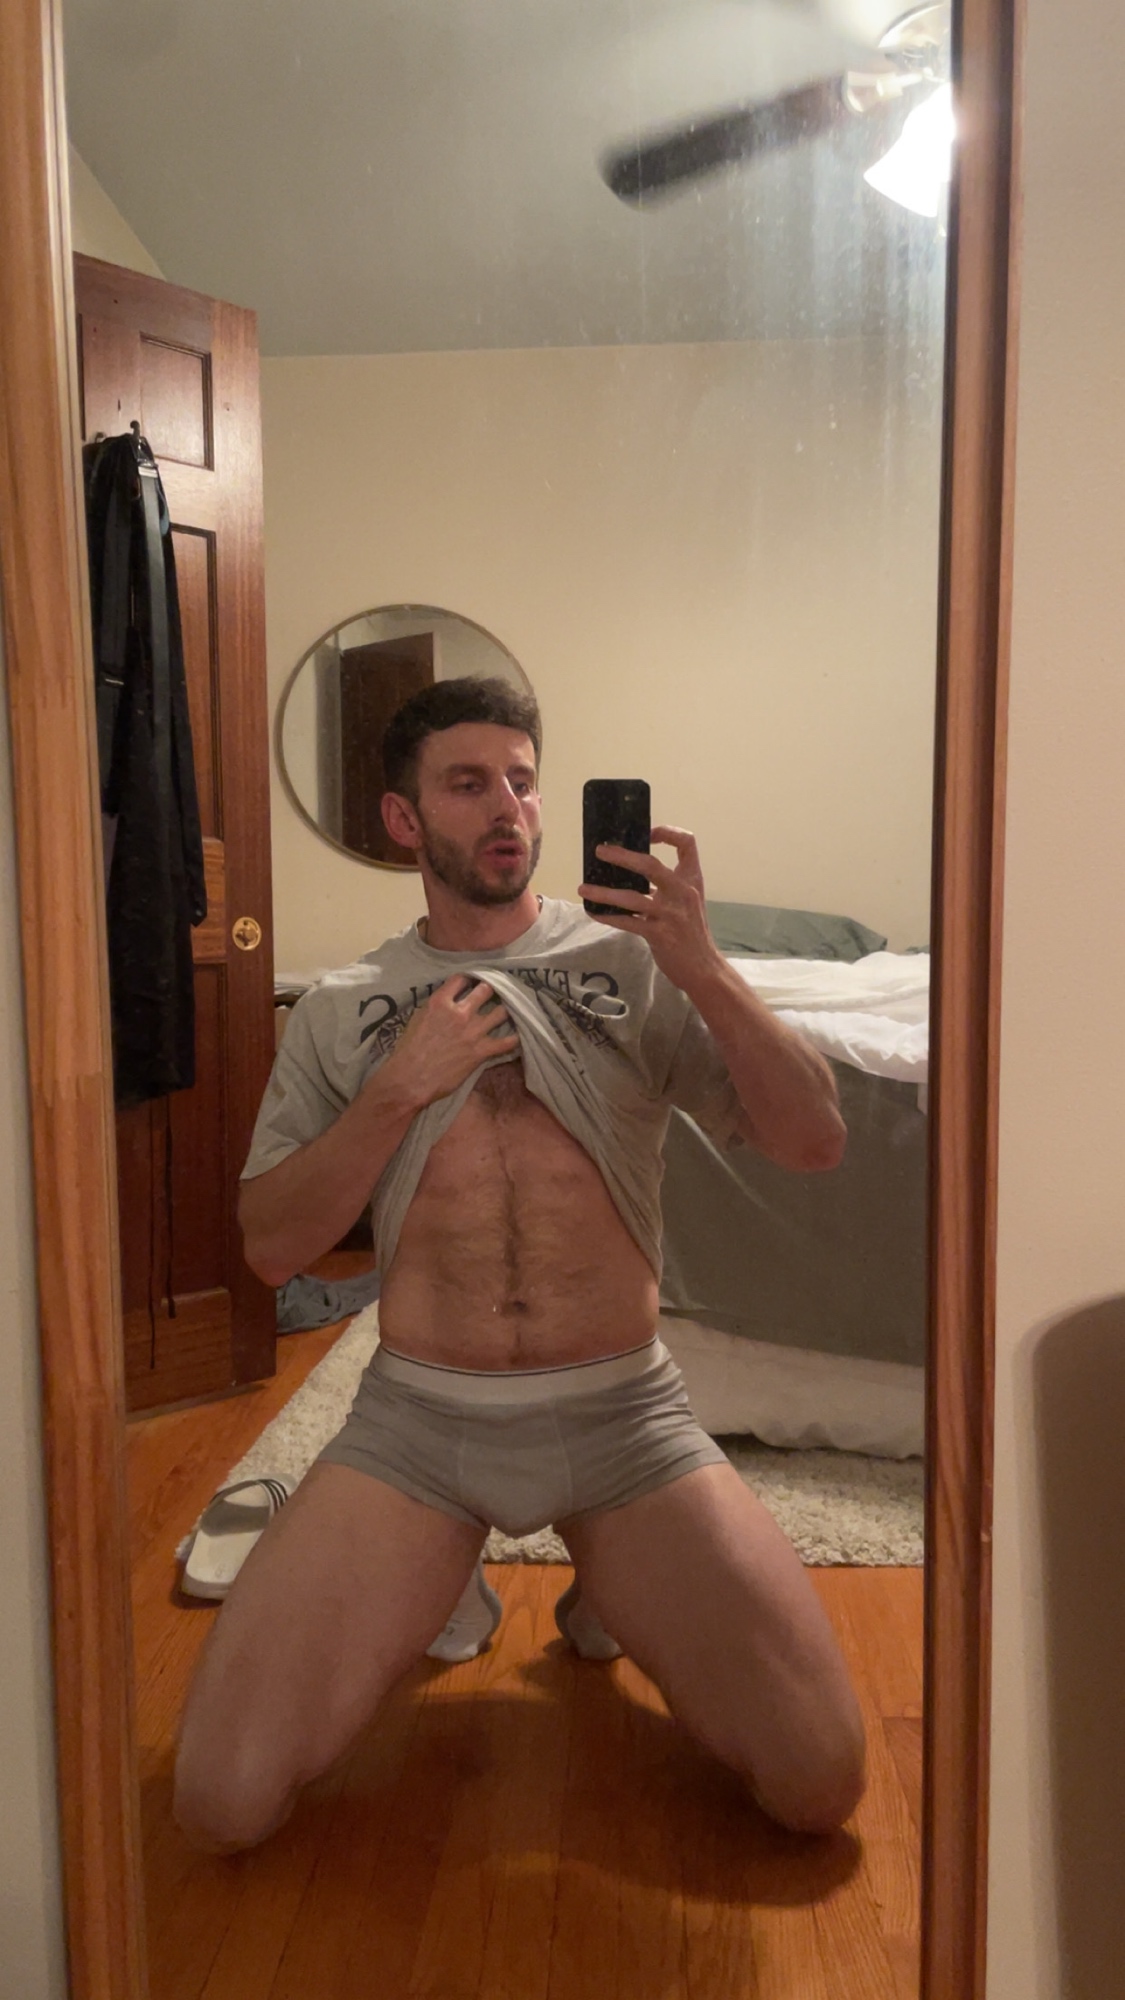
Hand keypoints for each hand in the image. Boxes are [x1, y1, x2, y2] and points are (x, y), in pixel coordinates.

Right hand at [375, 976, 518, 1110]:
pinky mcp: (481, 1051)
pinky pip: (507, 1042)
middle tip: (495, 991)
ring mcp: (473, 1031)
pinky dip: (514, 1039)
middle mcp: (460, 1012)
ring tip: (509, 1010)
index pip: (461, 978)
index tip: (474, 980)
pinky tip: (518, 1035)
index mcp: (440, 1002)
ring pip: (501, 1012)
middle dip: (491, 989)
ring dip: (505, 1010)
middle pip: (486, 990)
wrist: (411, 1078)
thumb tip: (448, 1002)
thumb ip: (436, 1006)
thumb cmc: (408, 1050)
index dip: (470, 977)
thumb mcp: (418, 1018)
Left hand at [579, 826, 721, 992]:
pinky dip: (607, 915)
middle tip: (600, 851)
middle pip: (650, 865)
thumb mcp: (687, 901)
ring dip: (603, 892)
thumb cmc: (692, 932)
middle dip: (621, 856)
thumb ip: (667, 886)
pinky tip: (593, 911)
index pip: (687, 843)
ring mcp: (670, 913)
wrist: (703, 967)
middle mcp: (682, 892)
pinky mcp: (658, 934)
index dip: (668, 832)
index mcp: (692, 880)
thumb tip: (631, 872)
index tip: (647, 832)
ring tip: (583, 888)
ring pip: (631, 897)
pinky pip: (626, 921)